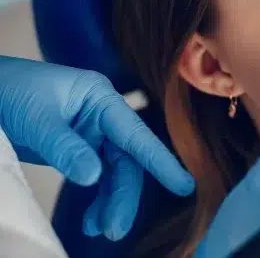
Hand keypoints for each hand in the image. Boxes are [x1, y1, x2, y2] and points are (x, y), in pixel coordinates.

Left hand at [0, 56, 193, 240]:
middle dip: (122, 195)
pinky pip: (96, 175)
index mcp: (99, 98)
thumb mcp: (36, 119)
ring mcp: (90, 132)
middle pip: (126, 159)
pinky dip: (95, 197)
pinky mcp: (78, 148)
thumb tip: (93, 177)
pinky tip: (91, 218)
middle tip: (114, 229)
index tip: (183, 185)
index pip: (135, 133)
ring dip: (109, 201)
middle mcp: (101, 115)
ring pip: (113, 171)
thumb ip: (65, 147)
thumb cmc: (7, 90)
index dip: (160, 160)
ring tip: (100, 229)